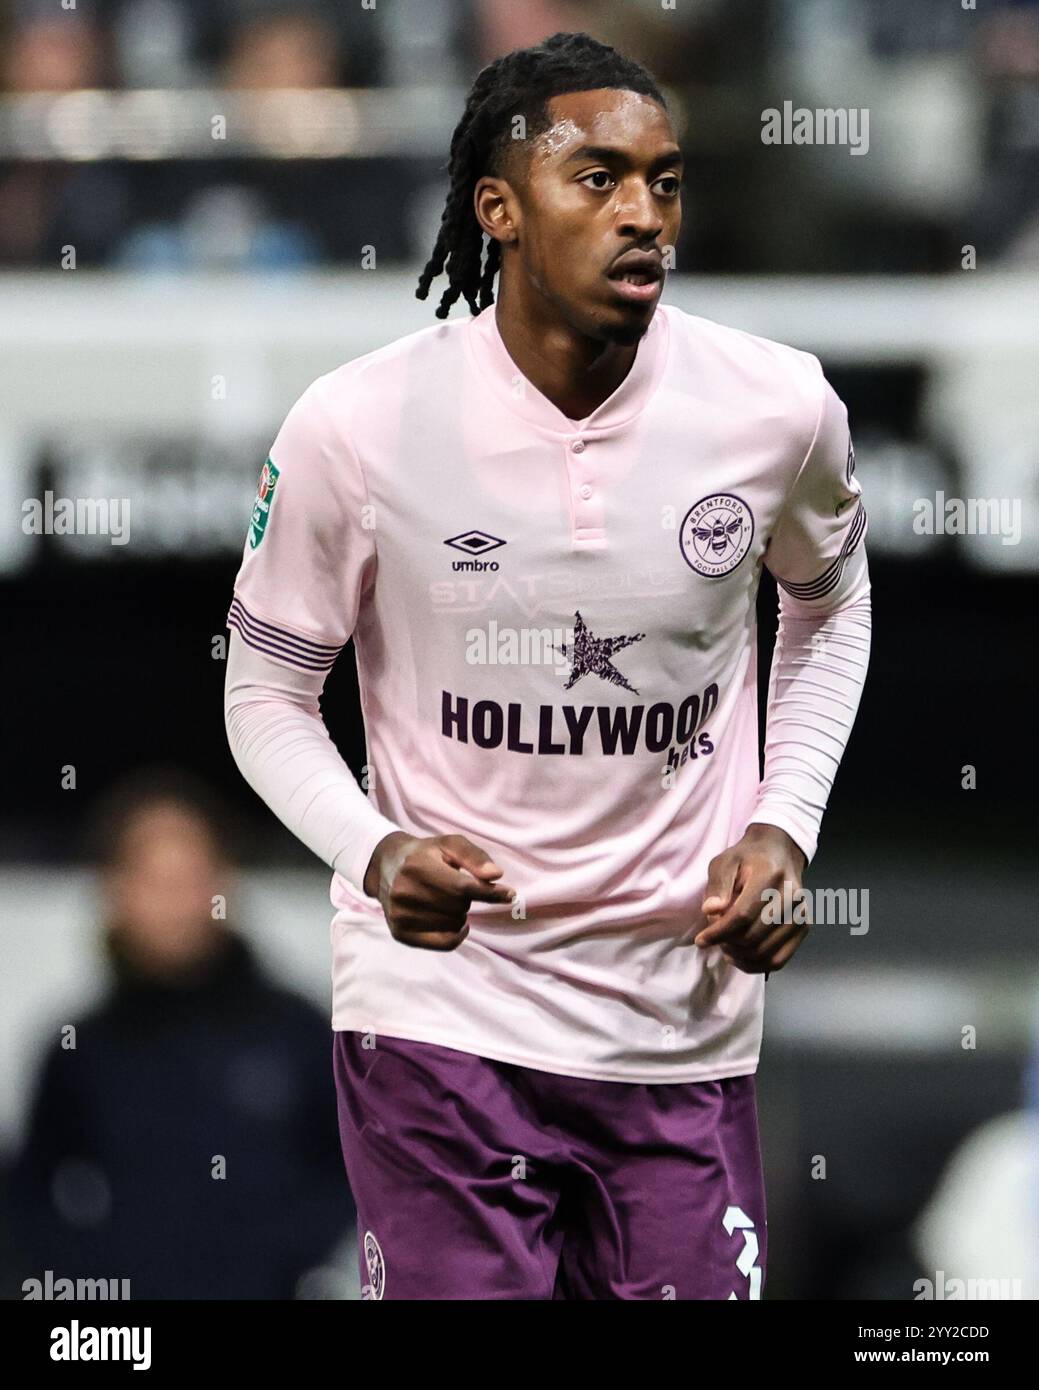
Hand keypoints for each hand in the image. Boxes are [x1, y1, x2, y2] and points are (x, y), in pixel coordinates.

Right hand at [363, 831, 515, 950]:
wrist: (386, 866)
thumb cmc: (426, 854)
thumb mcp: (449, 844)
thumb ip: (474, 856)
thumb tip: (496, 875)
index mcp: (418, 866)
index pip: (463, 887)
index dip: (490, 893)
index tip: (510, 895)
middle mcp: (405, 892)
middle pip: (460, 907)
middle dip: (466, 898)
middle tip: (453, 886)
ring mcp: (401, 915)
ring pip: (454, 925)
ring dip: (459, 914)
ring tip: (444, 899)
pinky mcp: (400, 933)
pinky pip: (444, 943)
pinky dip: (456, 934)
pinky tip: (453, 922)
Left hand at [694, 824, 808, 974]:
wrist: (779, 853)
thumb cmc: (748, 859)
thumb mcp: (725, 862)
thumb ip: (717, 885)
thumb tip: (710, 911)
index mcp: (770, 875)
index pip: (743, 915)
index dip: (719, 932)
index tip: (701, 940)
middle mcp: (791, 895)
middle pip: (754, 936)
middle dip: (728, 944)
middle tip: (714, 940)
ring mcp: (801, 913)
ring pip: (766, 953)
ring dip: (740, 957)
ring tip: (726, 947)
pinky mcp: (804, 927)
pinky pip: (779, 959)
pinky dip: (757, 965)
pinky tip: (740, 958)